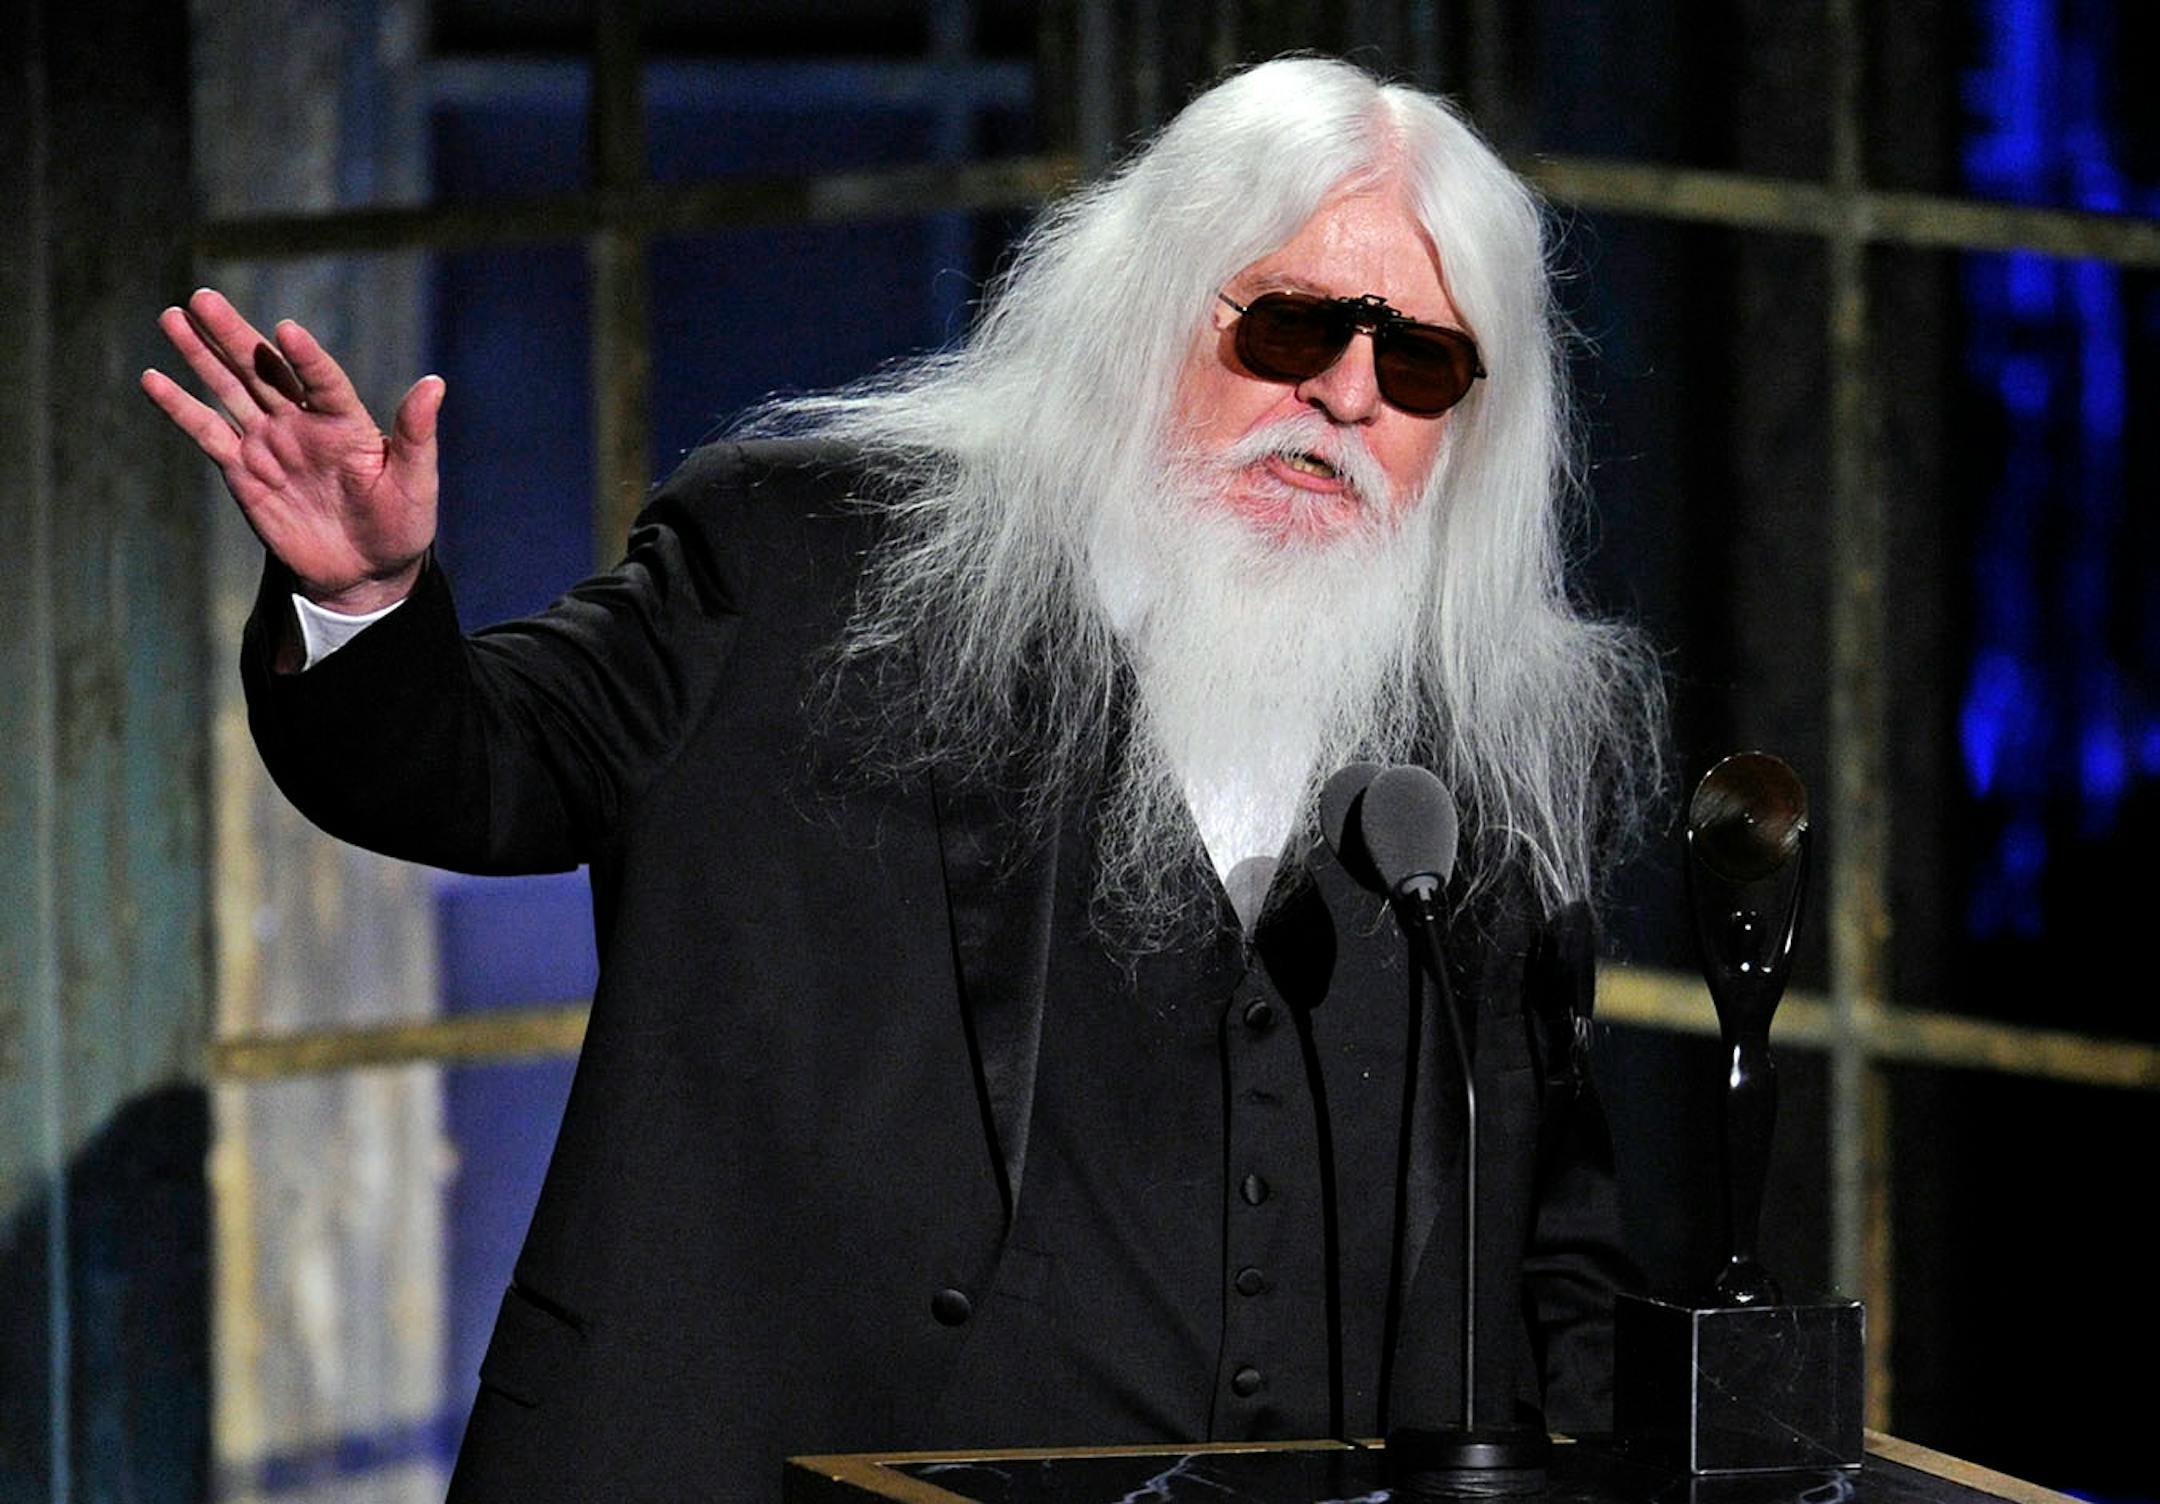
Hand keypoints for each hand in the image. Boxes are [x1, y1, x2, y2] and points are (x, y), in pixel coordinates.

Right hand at [142, 287, 441, 613]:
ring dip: (201, 355)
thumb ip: (417, 434)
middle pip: (263, 370)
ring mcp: (270, 444)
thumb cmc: (399, 524)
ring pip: (230, 390)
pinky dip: (181, 407)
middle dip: (233, 335)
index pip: (322, 379)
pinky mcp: (243, 471)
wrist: (365, 571)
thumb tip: (435, 382)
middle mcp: (303, 422)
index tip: (288, 331)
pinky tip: (153, 379)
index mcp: (346, 420)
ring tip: (173, 317)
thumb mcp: (416, 482)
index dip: (306, 357)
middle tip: (204, 297)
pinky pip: (208, 433)